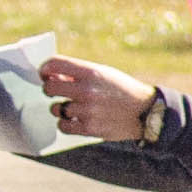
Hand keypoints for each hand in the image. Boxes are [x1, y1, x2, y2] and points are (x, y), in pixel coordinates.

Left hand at [38, 54, 162, 141]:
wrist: (146, 112)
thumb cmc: (122, 90)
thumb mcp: (104, 74)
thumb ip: (78, 74)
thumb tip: (50, 76)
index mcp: (91, 72)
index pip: (54, 64)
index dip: (44, 69)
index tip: (45, 75)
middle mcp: (87, 90)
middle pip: (49, 88)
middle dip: (49, 89)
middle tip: (56, 92)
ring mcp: (88, 110)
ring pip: (55, 109)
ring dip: (60, 108)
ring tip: (74, 107)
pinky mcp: (90, 128)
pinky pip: (63, 125)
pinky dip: (66, 123)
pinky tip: (75, 120)